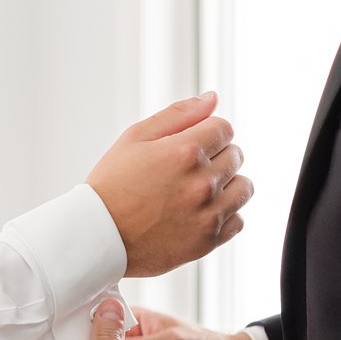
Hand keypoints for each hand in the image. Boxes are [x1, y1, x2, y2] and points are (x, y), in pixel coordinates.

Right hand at [87, 91, 251, 277]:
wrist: (97, 237)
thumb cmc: (112, 184)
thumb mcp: (136, 138)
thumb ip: (178, 114)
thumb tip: (213, 98)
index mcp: (185, 152)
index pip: (224, 128)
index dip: (207, 132)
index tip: (190, 144)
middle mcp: (202, 183)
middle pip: (235, 155)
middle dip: (216, 156)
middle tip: (185, 169)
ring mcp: (208, 215)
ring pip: (243, 187)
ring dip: (226, 184)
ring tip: (196, 191)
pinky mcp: (208, 241)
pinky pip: (238, 220)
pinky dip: (225, 215)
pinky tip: (199, 213)